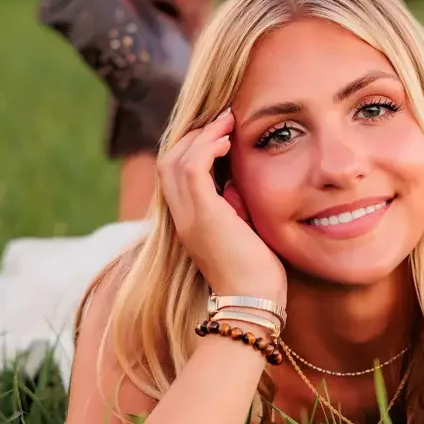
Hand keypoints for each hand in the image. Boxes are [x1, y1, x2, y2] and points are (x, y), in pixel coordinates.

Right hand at [157, 109, 286, 304]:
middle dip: (193, 135)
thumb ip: (232, 206)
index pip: (174, 173)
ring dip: (201, 136)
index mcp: (188, 221)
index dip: (192, 147)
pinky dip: (207, 149)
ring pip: (174, 160)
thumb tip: (235, 185)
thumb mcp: (240, 230)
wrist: (253, 303)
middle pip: (167, 161)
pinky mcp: (203, 216)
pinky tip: (227, 142)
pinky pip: (192, 169)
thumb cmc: (255, 272)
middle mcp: (181, 217)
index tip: (220, 132)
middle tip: (222, 120)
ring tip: (226, 124)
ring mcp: (188, 217)